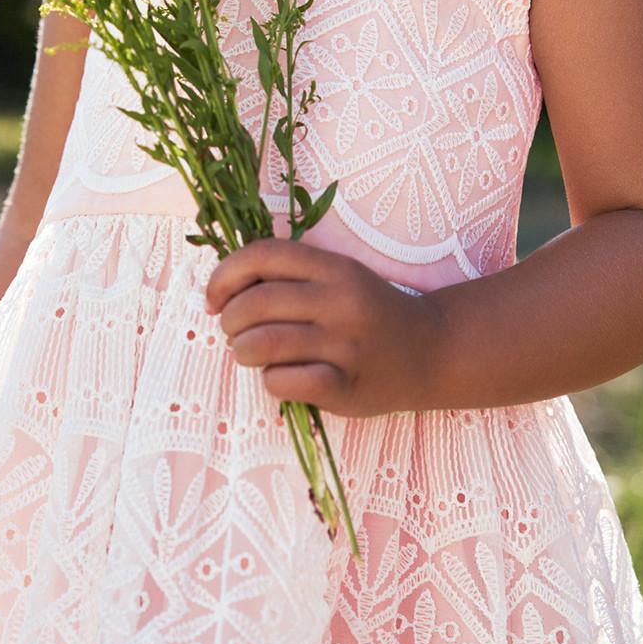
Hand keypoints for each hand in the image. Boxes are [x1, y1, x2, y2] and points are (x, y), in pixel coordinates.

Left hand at [205, 237, 437, 416]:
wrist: (430, 351)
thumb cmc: (369, 311)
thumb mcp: (338, 276)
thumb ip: (290, 274)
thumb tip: (222, 286)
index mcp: (333, 267)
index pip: (261, 256)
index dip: (223, 276)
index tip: (212, 299)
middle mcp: (339, 301)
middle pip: (253, 304)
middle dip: (228, 321)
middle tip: (233, 332)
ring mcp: (344, 346)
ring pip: (261, 344)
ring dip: (243, 351)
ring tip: (251, 353)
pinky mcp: (345, 387)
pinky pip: (284, 383)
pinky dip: (270, 381)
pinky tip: (281, 377)